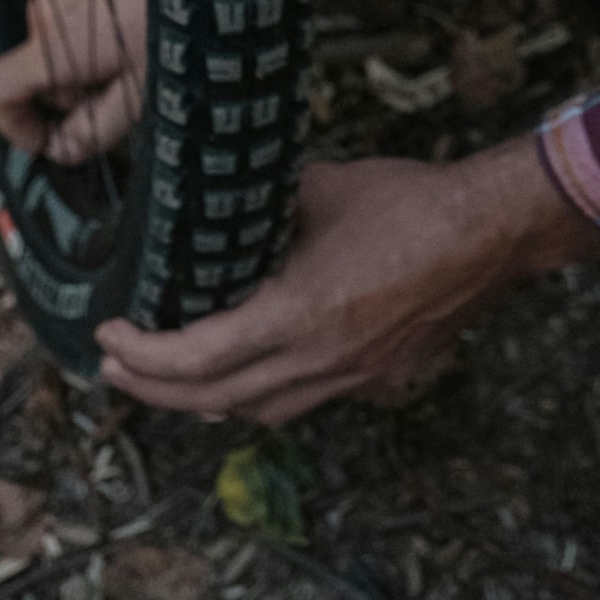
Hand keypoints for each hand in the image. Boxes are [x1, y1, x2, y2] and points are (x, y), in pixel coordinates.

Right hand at [0, 0, 146, 161]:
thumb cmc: (181, 20)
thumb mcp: (141, 90)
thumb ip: (94, 127)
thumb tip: (63, 149)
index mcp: (54, 41)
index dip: (13, 125)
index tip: (42, 138)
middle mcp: (51, 4)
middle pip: (38, 68)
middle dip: (71, 93)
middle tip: (118, 93)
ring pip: (63, 39)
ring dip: (90, 60)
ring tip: (138, 56)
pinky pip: (83, 8)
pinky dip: (102, 29)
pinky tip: (142, 26)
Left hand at [96, 137, 599, 419]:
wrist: (491, 231)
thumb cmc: (412, 202)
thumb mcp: (324, 186)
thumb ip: (271, 200)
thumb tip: (236, 194)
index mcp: (298, 315)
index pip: (197, 360)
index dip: (142, 356)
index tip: (108, 336)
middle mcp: (319, 362)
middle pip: (214, 402)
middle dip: (154, 390)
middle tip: (116, 366)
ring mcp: (352, 378)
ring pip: (259, 413)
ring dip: (207, 401)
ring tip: (173, 377)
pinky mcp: (379, 379)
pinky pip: (304, 402)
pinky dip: (264, 395)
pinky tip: (257, 373)